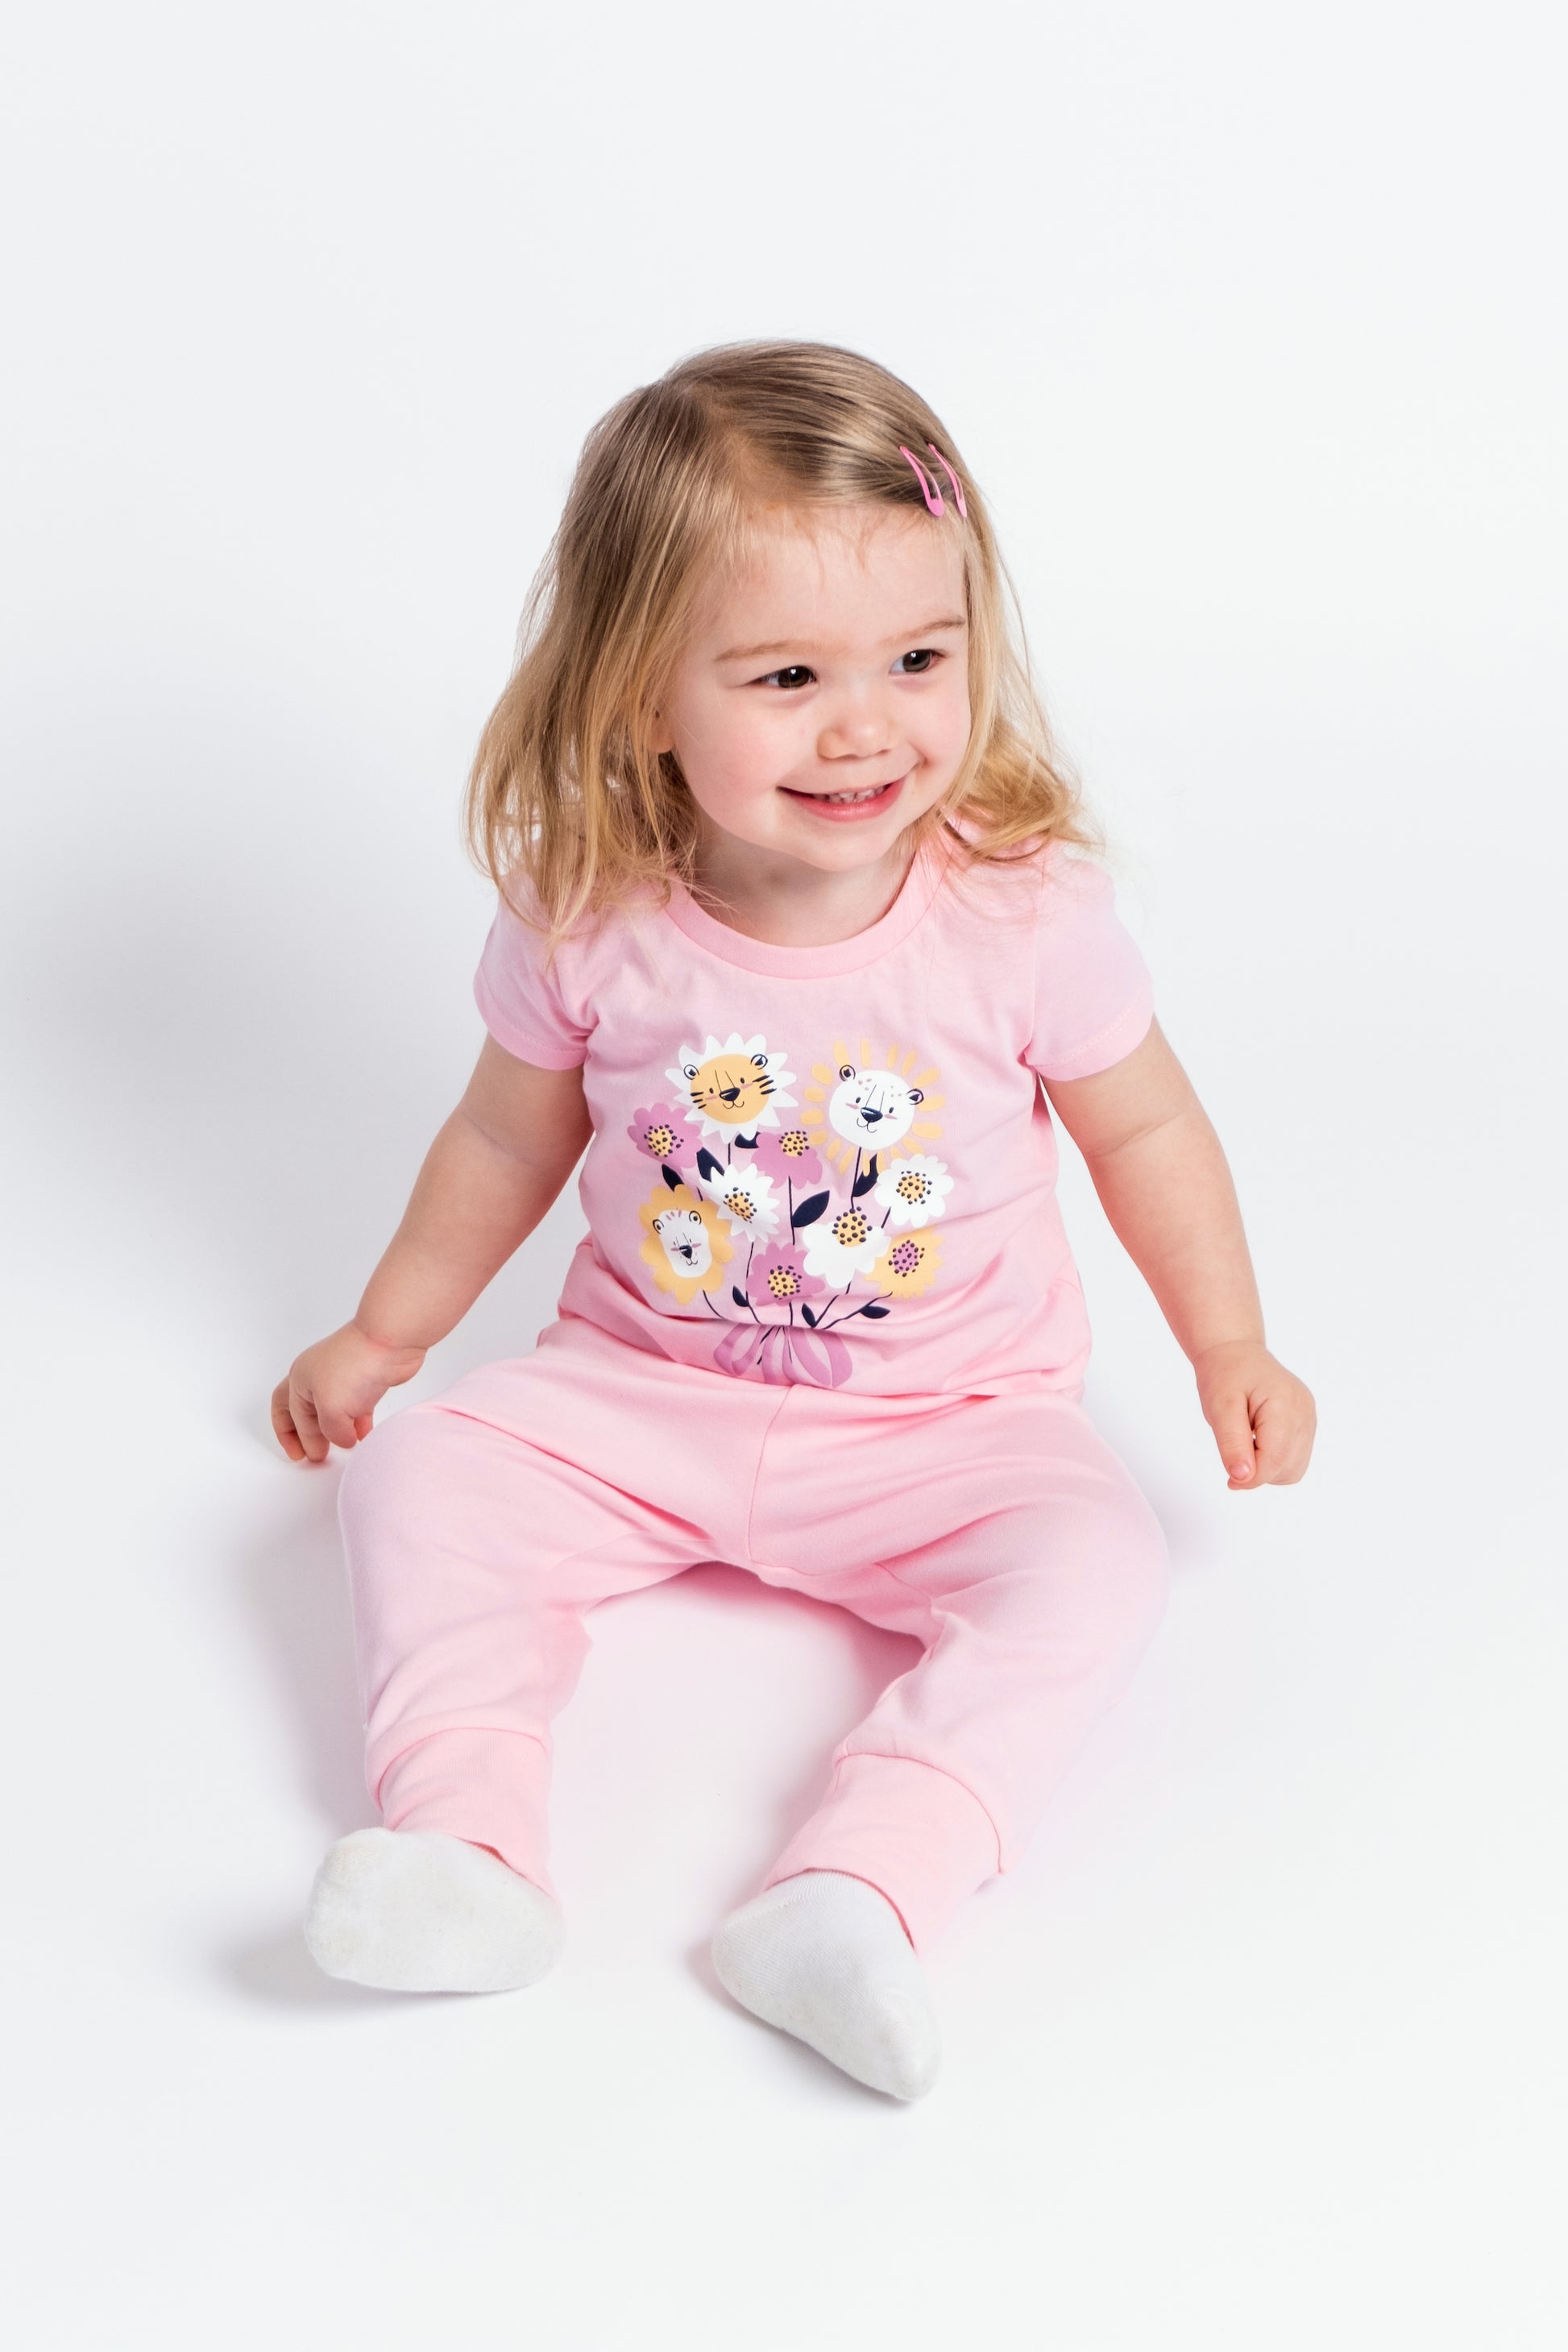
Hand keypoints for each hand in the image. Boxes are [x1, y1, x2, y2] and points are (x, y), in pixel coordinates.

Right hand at [271, 1323, 426, 1463]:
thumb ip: (331, 1433)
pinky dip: (357, 1422)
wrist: (389, 1342)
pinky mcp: (366, 1379)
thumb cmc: (352, 1368)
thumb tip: (344, 1441)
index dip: (290, 1437)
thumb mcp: (331, 1411)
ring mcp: (342, 1376)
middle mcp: (317, 1375)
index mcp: (299, 1380)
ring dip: (335, 1429)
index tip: (299, 1456)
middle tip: (315, 1454)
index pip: (288, 1414)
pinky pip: (356, 1405)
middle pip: (304, 1409)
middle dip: (308, 1433)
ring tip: (342, 1447)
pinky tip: (363, 1435)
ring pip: (332, 1409)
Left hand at [1193, 1341, 1315, 1490]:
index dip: (1252, 1478)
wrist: (1235, 1352)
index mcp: (1285, 1404)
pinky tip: (1258, 1443)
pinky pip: (1296, 1458)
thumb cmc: (1225, 1375)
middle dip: (1260, 1473)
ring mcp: (1309, 1418)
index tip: (1230, 1480)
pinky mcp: (1307, 1424)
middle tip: (1235, 1455)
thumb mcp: (1219, 1407)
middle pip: (1289, 1468)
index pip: (1276, 1459)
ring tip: (1247, 1445)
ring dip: (1269, 1469)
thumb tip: (1243, 1477)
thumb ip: (1231, 1443)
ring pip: (1295, 1468)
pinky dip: (1276, 1461)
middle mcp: (1305, 1413)